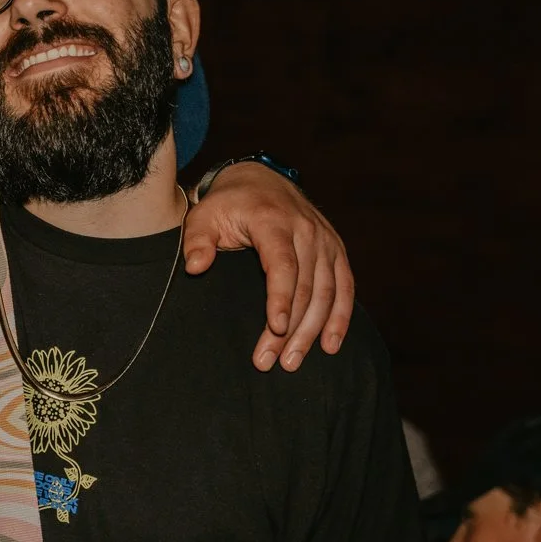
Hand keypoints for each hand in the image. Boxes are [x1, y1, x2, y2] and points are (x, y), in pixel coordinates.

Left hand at [181, 163, 353, 371]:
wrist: (260, 179)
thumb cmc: (228, 204)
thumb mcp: (204, 215)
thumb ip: (197, 241)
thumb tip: (195, 267)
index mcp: (273, 221)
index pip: (283, 265)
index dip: (281, 298)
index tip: (275, 329)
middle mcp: (306, 230)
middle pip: (306, 286)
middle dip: (291, 328)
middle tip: (272, 362)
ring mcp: (325, 240)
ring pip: (327, 292)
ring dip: (313, 331)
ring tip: (293, 362)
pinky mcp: (335, 250)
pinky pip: (345, 287)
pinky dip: (340, 317)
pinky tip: (330, 345)